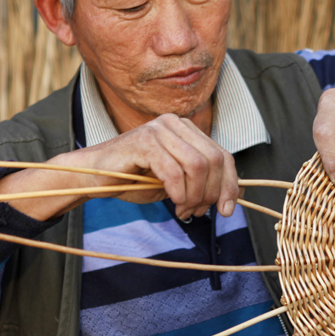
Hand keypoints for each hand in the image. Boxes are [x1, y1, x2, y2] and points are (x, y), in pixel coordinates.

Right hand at [0, 114, 238, 220]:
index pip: (223, 155)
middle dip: (211, 193)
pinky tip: (173, 203)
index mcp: (187, 129)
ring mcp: (159, 129)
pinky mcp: (144, 141)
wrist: (96, 176)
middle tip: (197, 212)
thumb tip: (238, 195)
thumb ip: (203, 183)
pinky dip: (179, 193)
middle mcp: (176, 123)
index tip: (227, 210)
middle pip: (214, 160)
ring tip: (184, 209)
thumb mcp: (178, 182)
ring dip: (195, 195)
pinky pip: (174, 171)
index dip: (230, 184)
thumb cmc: (136, 178)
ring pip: (197, 165)